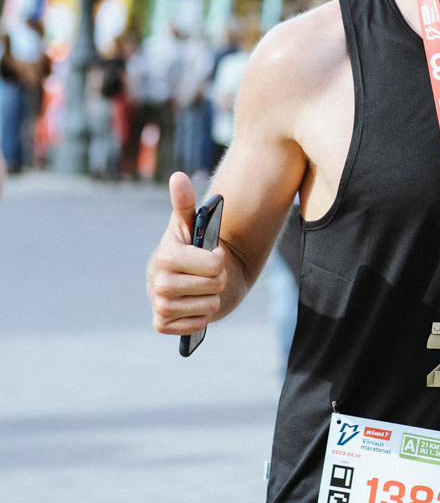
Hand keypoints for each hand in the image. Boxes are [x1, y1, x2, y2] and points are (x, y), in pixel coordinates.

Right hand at [146, 171, 226, 334]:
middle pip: (213, 286)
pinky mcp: (161, 324)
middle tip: (210, 274)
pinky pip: (195, 326)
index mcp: (165, 255)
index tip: (215, 255)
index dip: (219, 260)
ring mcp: (158, 304)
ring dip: (212, 298)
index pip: (211, 265)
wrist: (190, 278)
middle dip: (219, 280)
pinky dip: (202, 318)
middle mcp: (157, 281)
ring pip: (208, 307)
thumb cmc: (193, 246)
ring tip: (203, 289)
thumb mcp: (191, 223)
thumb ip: (186, 202)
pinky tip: (195, 306)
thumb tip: (178, 176)